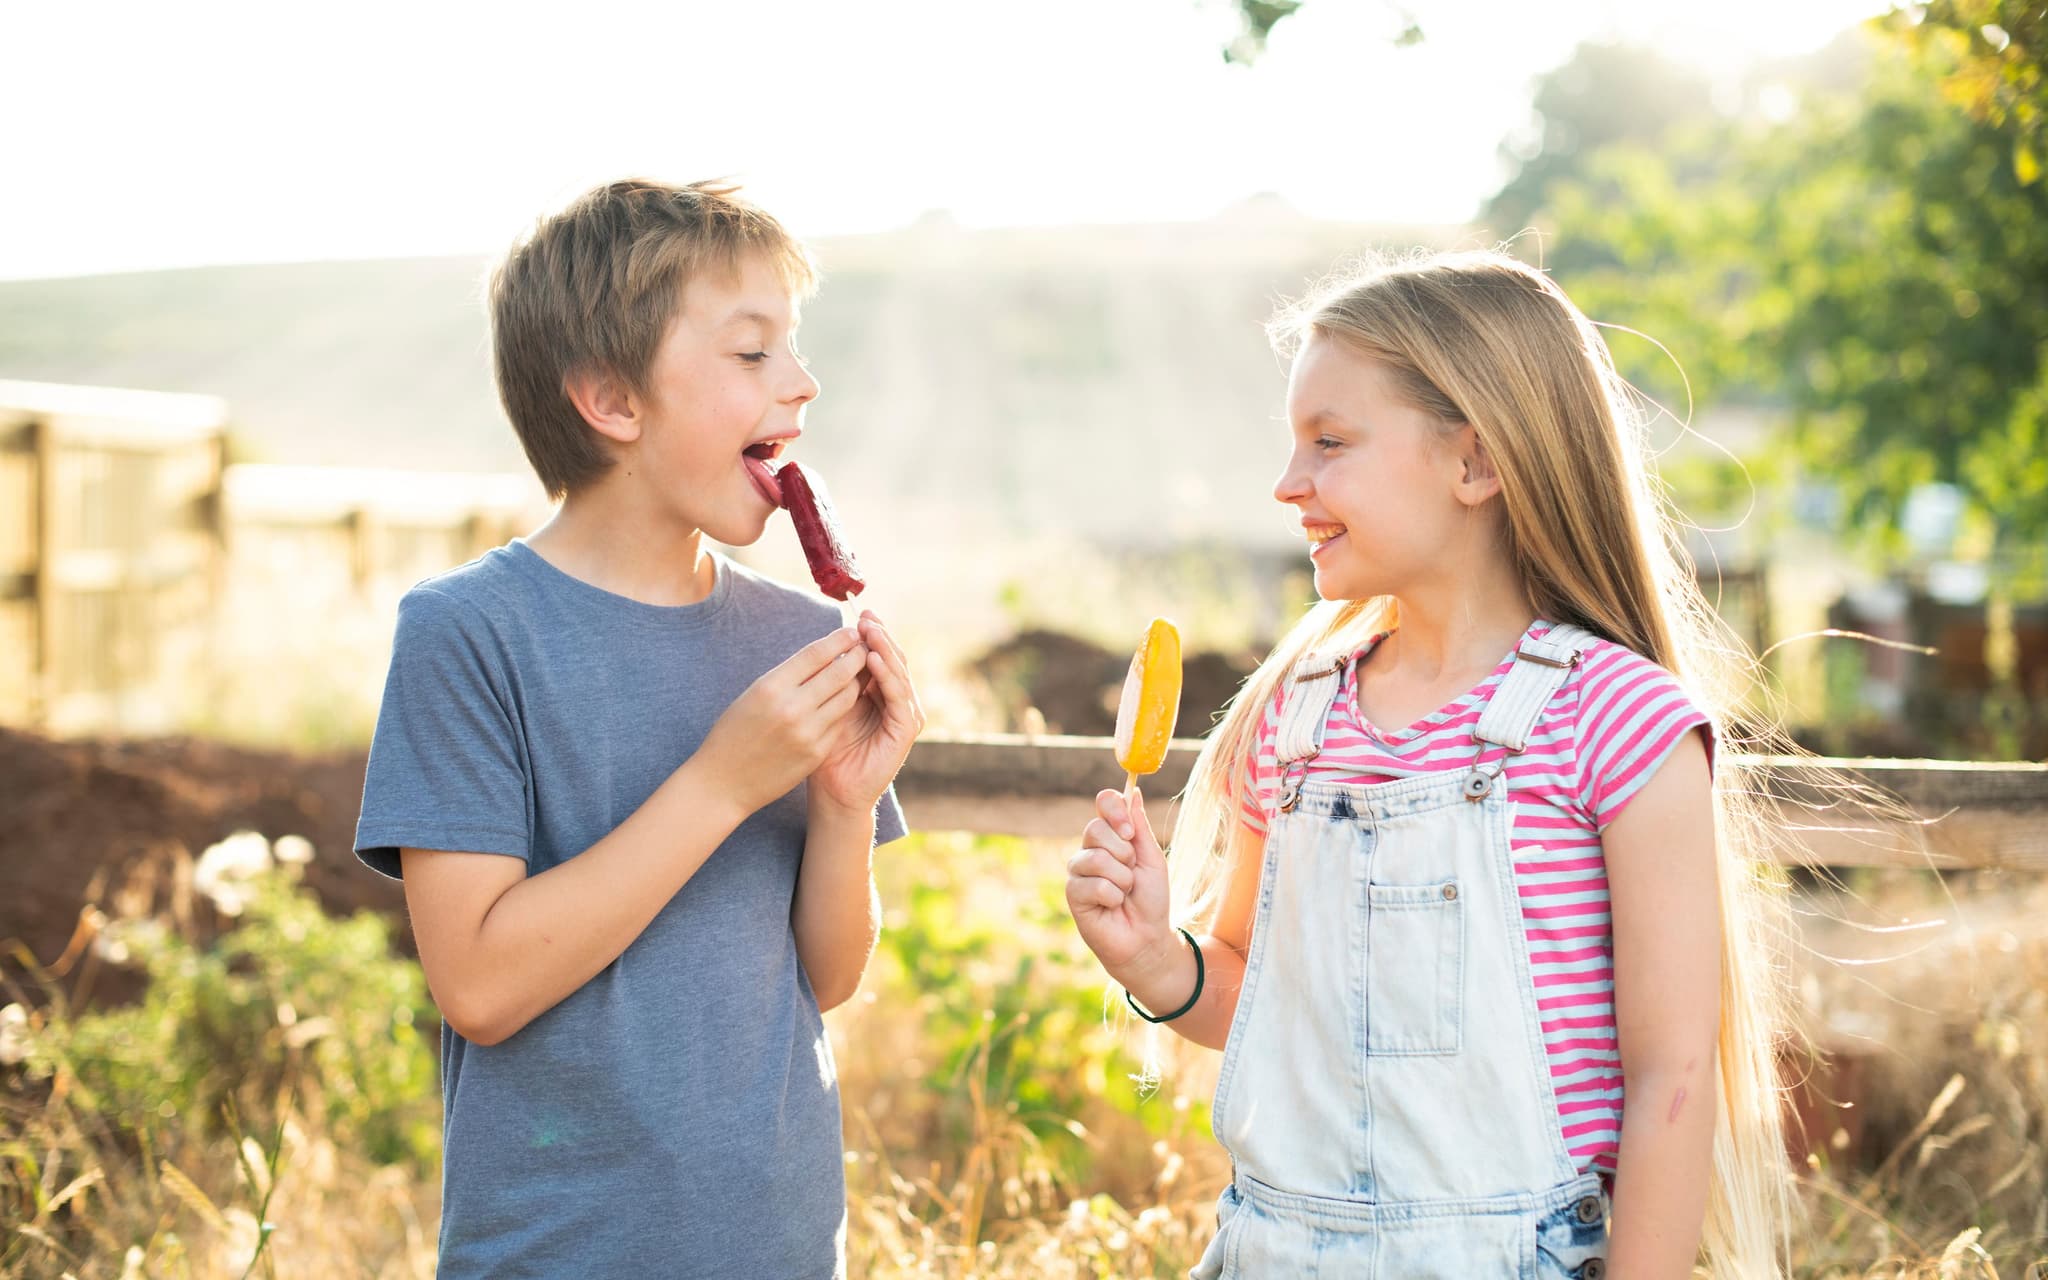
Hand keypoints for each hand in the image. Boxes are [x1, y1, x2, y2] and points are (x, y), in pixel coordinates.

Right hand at [698, 627, 869, 814]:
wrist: (723, 783)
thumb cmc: (735, 733)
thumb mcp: (753, 695)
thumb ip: (788, 676)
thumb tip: (824, 653)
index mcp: (771, 687)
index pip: (816, 653)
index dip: (839, 639)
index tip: (851, 631)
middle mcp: (791, 708)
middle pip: (840, 672)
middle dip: (857, 656)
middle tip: (865, 648)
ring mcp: (807, 733)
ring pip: (847, 697)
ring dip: (855, 682)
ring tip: (857, 673)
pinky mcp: (817, 753)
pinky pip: (841, 722)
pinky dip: (844, 709)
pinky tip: (844, 702)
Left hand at [811, 611, 924, 813]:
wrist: (833, 792)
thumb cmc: (823, 751)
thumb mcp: (825, 706)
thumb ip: (833, 679)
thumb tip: (829, 642)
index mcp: (877, 693)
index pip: (880, 655)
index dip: (872, 634)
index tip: (859, 612)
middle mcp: (895, 701)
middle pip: (894, 659)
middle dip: (881, 636)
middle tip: (867, 616)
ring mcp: (904, 716)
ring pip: (898, 673)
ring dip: (885, 650)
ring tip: (870, 631)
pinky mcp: (905, 731)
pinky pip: (898, 697)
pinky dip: (887, 677)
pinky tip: (873, 661)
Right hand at [1065, 787, 1175, 981]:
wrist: (1147, 938)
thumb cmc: (1152, 899)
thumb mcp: (1152, 859)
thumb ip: (1140, 828)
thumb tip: (1134, 792)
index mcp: (1112, 836)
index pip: (1104, 803)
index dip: (1113, 809)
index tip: (1129, 830)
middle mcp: (1091, 849)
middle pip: (1095, 828)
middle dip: (1124, 853)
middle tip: (1132, 872)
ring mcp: (1079, 871)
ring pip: (1096, 858)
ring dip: (1122, 879)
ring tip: (1125, 893)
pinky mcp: (1073, 893)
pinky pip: (1093, 884)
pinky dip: (1112, 896)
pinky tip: (1113, 907)